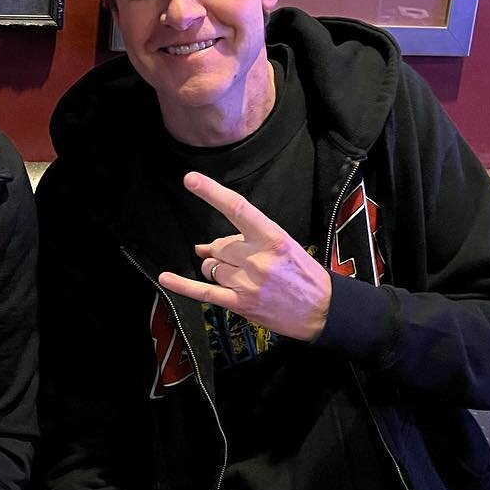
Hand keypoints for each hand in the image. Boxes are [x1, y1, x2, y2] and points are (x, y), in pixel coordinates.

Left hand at [156, 173, 331, 341]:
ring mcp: (248, 282)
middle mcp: (258, 258)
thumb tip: (205, 246)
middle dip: (223, 251)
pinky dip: (182, 284)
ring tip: (238, 277)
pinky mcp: (240, 303)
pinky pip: (203, 291)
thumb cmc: (303, 274)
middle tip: (243, 261)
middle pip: (219, 245)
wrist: (323, 309)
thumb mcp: (282, 246)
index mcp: (272, 237)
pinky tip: (165, 278)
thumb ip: (245, 242)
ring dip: (217, 269)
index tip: (191, 179)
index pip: (236, 208)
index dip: (211, 192)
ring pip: (212, 267)